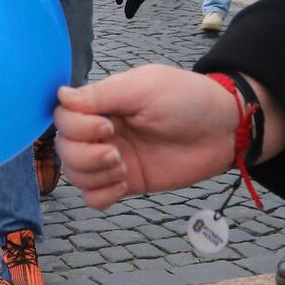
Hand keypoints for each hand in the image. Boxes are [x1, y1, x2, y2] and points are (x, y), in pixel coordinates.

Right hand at [53, 67, 238, 208]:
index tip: (106, 127)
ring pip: (74, 174)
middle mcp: (101, 131)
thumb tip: (60, 94)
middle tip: (114, 152)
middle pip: (63, 148)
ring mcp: (112, 158)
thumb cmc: (187, 99)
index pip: (62, 117)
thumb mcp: (143, 88)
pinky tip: (122, 184)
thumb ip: (101, 94)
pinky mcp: (128, 182)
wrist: (224, 130)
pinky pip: (94, 197)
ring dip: (92, 174)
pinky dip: (100, 195)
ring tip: (122, 168)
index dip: (75, 127)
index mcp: (101, 104)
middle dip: (83, 154)